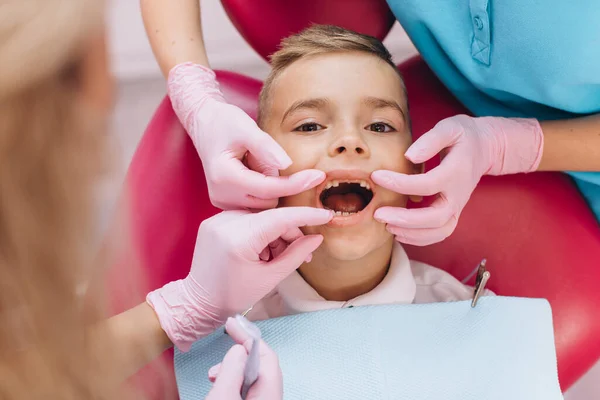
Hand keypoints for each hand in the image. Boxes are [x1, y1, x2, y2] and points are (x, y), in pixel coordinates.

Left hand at [147, 207, 332, 350]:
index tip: (326, 214)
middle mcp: (226, 222)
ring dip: (275, 233)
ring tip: (277, 258)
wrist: (198, 302)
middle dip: (290, 234)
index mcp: (239, 238)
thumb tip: (317, 238)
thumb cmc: (233, 296)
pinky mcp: (214, 221)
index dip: (306, 216)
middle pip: (271, 217)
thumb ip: (295, 255)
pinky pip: (246, 219)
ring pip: (261, 218)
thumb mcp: (269, 278)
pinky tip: (262, 251)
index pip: (281, 218)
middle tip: (302, 253)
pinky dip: (260, 232)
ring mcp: (217, 219)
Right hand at [168, 63, 324, 209]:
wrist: (205, 124)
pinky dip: (264, 191)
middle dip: (281, 183)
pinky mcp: (228, 202)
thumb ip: (266, 146)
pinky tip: (257, 172)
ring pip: (264, 205)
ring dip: (272, 187)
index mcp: (224, 177)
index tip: (319, 176)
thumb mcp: (246, 127)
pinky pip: (256, 203)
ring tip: (257, 163)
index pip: (270, 188)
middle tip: (270, 158)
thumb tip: (287, 164)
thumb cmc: (224, 122)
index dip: (297, 183)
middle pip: (269, 200)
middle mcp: (221, 195)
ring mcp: (223, 201)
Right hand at [206, 317, 281, 399]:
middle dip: (238, 354)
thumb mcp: (224, 395)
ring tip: (214, 376)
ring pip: (251, 378)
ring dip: (233, 371)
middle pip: (259, 365)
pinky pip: (247, 390)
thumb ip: (232, 370)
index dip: (247, 335)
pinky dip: (233, 383)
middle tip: (221, 350)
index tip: (232, 323)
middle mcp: (270, 396)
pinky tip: (221, 387)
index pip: (265, 354)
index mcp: (270, 390)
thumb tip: (238, 349)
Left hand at [372, 115, 542, 245]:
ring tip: (386, 226)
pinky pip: (439, 234)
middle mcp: (458, 194)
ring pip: (438, 231)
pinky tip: (399, 232)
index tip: (376, 176)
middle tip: (378, 214)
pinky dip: (420, 238)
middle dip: (405, 219)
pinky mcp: (453, 213)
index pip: (426, 184)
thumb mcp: (449, 128)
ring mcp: (457, 207)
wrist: (484, 148)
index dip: (399, 183)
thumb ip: (430, 141)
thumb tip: (409, 157)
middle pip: (434, 217)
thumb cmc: (462, 135)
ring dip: (411, 234)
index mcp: (456, 172)